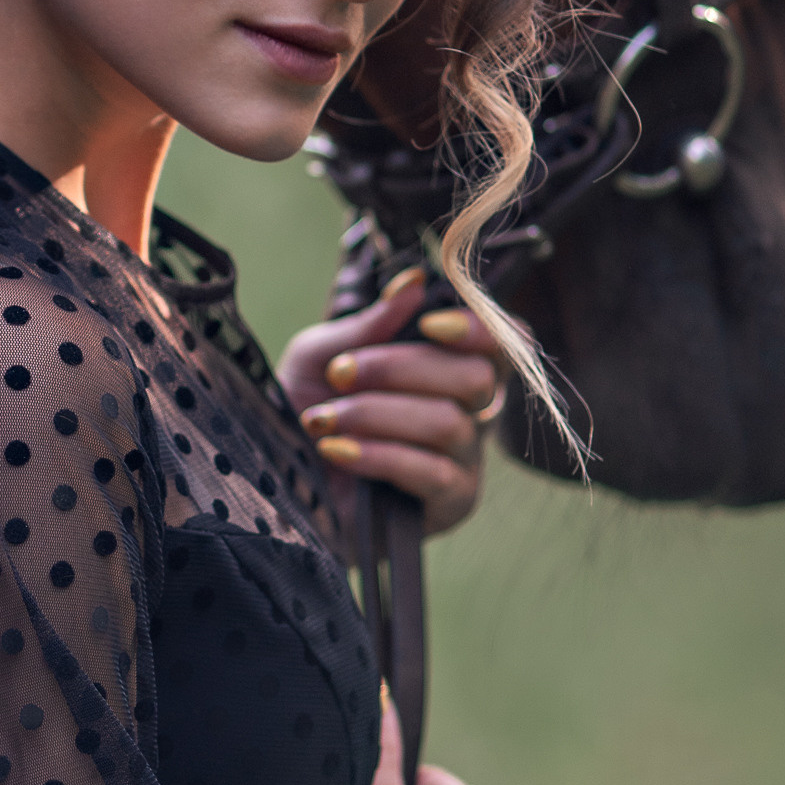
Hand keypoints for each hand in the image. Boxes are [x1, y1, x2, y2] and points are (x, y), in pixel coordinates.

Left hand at [279, 269, 506, 536]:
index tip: (430, 324)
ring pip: (448, 423)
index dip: (481, 329)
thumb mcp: (322, 354)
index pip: (504, 343)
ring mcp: (466, 460)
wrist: (280, 479)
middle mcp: (471, 412)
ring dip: (375, 414)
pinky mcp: (451, 503)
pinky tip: (334, 450)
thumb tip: (413, 282)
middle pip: (475, 378)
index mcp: (450, 368)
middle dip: (398, 369)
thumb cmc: (306, 409)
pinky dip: (376, 454)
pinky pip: (431, 472)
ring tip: (323, 419)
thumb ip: (370, 323)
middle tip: (338, 374)